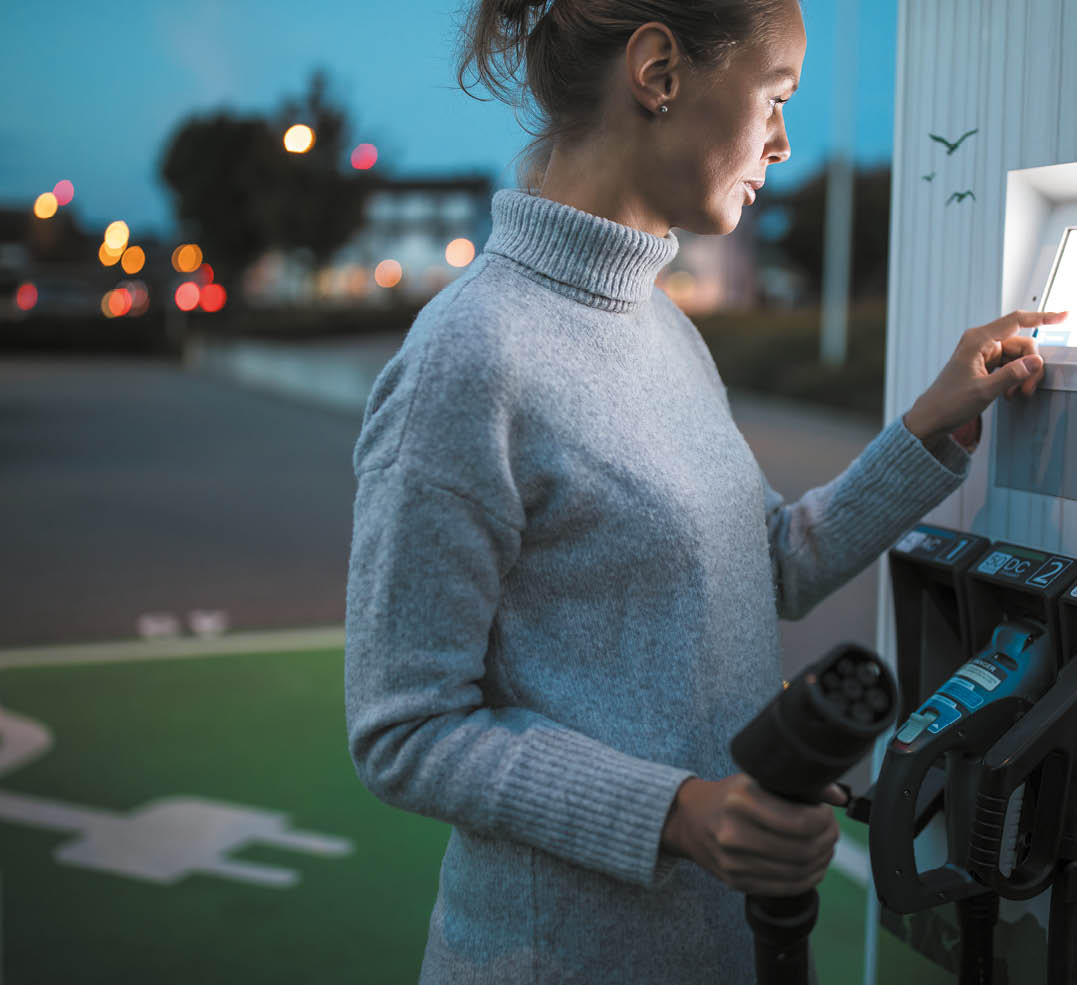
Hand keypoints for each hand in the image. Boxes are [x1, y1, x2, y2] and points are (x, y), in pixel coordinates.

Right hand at [660, 775, 839, 895]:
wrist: (687, 819)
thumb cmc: (726, 796)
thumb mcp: (755, 778)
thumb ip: (797, 784)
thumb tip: (839, 796)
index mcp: (741, 800)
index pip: (800, 822)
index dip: (823, 821)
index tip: (826, 813)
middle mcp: (734, 833)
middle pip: (802, 850)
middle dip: (827, 841)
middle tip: (831, 831)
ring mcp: (734, 862)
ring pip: (797, 873)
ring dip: (821, 861)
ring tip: (825, 848)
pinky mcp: (736, 881)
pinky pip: (784, 888)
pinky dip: (807, 879)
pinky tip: (813, 867)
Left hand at [902, 309, 1068, 443]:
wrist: (932, 417)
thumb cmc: (949, 403)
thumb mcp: (984, 391)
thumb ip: (1011, 375)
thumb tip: (1035, 361)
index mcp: (978, 340)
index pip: (1016, 321)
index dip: (1043, 317)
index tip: (1064, 316)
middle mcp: (981, 342)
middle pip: (1023, 344)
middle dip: (1031, 365)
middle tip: (1027, 389)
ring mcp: (983, 353)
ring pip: (1019, 356)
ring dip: (1023, 375)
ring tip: (1016, 394)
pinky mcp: (984, 364)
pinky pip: (1010, 365)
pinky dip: (1015, 378)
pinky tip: (1009, 393)